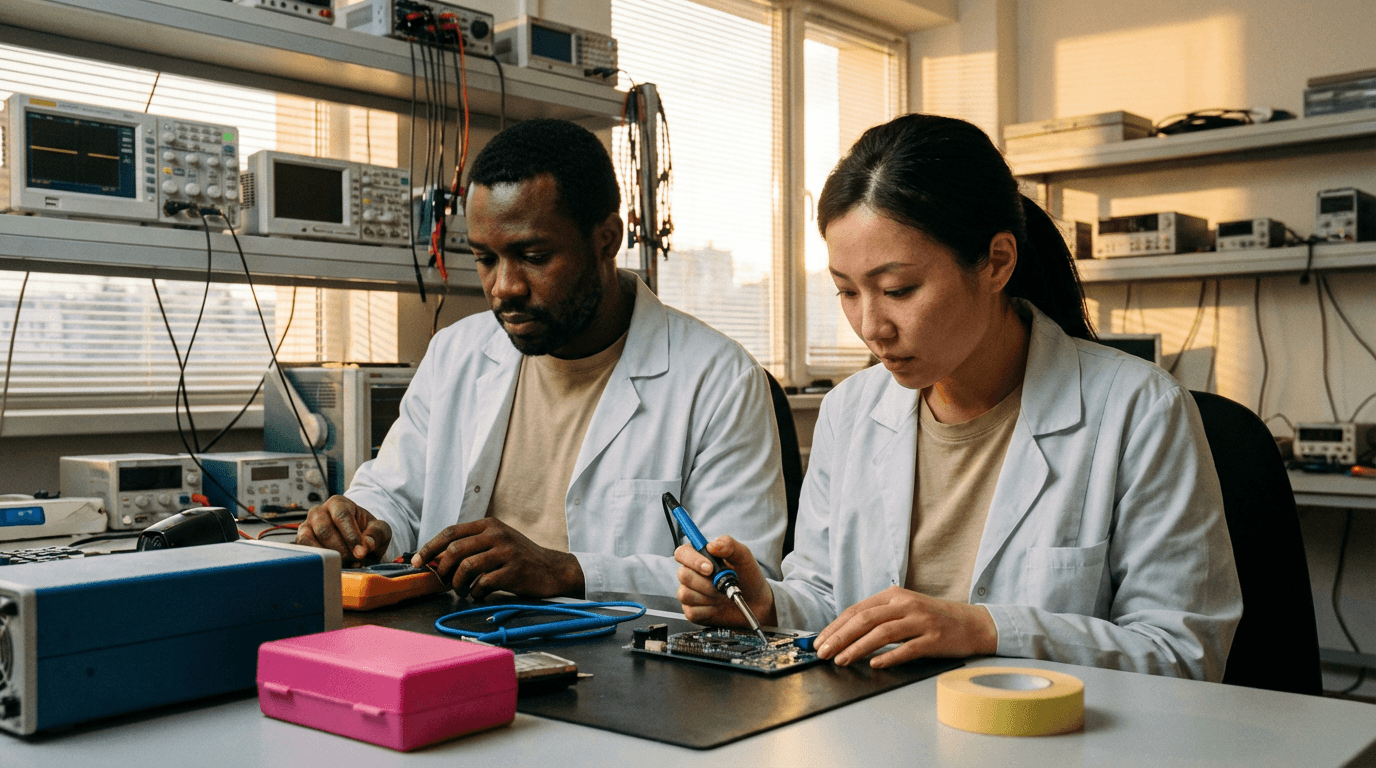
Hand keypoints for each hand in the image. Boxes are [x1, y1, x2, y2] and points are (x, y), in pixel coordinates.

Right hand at [295, 495, 391, 566]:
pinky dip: (317, 561)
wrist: (357, 541)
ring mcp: (307, 526)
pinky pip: (303, 551)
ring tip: (345, 564)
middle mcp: (319, 512)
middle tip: (355, 561)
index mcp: (339, 503)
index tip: (361, 552)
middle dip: (342, 549)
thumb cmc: (367, 532)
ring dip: (328, 556)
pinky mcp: (301, 542)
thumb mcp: (380, 530)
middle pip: (325, 530)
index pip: (342, 515)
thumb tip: (367, 544)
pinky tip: (332, 566)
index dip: (351, 535)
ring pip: (309, 540)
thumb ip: (377, 534)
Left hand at [411, 518, 584, 599]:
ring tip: (462, 591)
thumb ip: (471, 546)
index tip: (416, 561)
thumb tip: (436, 559)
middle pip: (455, 550)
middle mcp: (497, 534)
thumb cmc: (519, 558)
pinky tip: (480, 595)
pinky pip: (483, 583)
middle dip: (442, 569)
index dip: (430, 547)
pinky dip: (476, 593)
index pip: (451, 532)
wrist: (552, 569)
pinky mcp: (514, 570)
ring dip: (458, 584)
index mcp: (489, 525)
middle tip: (442, 581)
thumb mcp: (496, 543)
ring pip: (467, 568)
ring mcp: (506, 552)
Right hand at [674, 535, 775, 627]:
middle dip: (706, 583)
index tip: (710, 568)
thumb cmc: (748, 576)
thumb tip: (712, 545)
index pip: (682, 553)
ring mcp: (690, 593)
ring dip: (708, 596)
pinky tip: (718, 607)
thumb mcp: (743, 555)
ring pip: (685, 594)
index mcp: (700, 557)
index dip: (692, 560)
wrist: (757, 601)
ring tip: (722, 595)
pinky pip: (692, 612)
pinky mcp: (693, 611)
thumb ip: (728, 544)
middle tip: (722, 585)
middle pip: (683, 575)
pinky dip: (708, 610)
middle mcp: (692, 574)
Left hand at [814, 586, 997, 667]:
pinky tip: (874, 663)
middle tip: (823, 652)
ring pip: (882, 633)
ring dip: (857, 647)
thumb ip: (880, 616)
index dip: (835, 626)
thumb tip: (845, 633)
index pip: (857, 610)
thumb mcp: (905, 609)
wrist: (973, 624)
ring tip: (841, 660)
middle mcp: (906, 604)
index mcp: (894, 595)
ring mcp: (921, 621)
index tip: (820, 641)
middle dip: (839, 637)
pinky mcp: (934, 639)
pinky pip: (907, 649)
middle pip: (865, 619)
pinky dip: (889, 656)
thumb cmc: (934, 618)